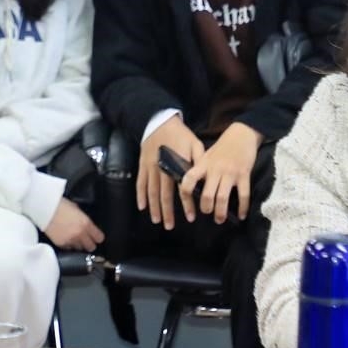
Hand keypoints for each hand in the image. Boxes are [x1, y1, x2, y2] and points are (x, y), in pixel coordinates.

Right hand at [41, 197, 103, 251]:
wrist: (44, 208)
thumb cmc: (60, 205)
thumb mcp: (76, 208)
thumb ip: (83, 218)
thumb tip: (86, 223)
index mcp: (86, 223)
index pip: (99, 238)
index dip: (98, 237)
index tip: (96, 236)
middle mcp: (80, 234)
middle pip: (91, 247)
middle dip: (90, 243)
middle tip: (87, 239)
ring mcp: (70, 240)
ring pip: (80, 249)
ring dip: (79, 244)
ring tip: (74, 238)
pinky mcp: (61, 244)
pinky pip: (69, 248)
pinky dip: (69, 245)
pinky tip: (66, 238)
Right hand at [137, 115, 202, 231]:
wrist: (159, 120)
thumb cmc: (180, 134)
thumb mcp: (195, 144)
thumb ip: (200, 161)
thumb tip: (206, 178)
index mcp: (177, 164)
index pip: (182, 189)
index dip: (186, 204)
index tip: (190, 217)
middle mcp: (162, 168)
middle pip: (164, 194)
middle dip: (167, 212)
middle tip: (169, 226)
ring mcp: (150, 167)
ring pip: (151, 191)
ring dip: (154, 207)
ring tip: (157, 221)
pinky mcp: (142, 165)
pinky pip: (140, 183)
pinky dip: (140, 195)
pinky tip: (142, 207)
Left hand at [179, 123, 262, 224]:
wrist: (242, 134)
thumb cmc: (222, 147)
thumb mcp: (207, 155)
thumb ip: (200, 170)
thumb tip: (192, 189)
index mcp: (203, 164)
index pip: (188, 180)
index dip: (185, 196)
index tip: (188, 208)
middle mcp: (215, 169)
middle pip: (207, 195)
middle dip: (206, 209)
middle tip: (208, 213)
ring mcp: (230, 172)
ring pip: (223, 198)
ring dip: (221, 212)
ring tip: (220, 219)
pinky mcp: (244, 174)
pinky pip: (243, 195)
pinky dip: (243, 208)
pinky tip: (242, 216)